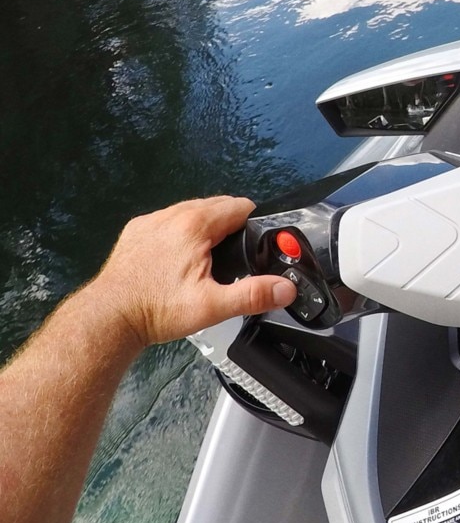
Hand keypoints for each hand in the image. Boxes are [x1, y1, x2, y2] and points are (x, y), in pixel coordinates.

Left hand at [88, 197, 295, 348]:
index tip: (256, 243)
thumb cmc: (157, 309)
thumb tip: (286, 288)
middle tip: (236, 255)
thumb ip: (254, 295)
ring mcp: (150, 221)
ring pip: (191, 212)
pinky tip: (180, 259)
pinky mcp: (136, 232)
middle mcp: (171, 215)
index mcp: (194, 225)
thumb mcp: (212, 306)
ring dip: (206, 227)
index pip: (238, 206)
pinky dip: (181, 232)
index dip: (253, 223)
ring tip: (211, 257)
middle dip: (231, 225)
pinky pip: (168, 221)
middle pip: (215, 206)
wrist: (109, 317)